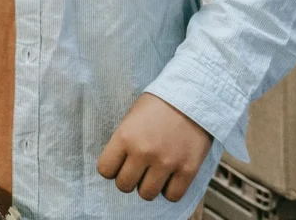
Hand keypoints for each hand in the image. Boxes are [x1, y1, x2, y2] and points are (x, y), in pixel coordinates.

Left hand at [98, 93, 212, 202]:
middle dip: (128, 179)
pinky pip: (172, 197)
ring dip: (148, 186)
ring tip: (152, 173)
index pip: (105, 169)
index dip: (110, 169)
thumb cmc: (157, 105)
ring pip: (147, 194)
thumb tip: (117, 166)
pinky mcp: (187, 171)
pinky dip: (169, 190)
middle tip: (135, 170)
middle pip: (124, 185)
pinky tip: (169, 177)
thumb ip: (123, 142)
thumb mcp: (131, 118)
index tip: (118, 164)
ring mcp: (166, 163)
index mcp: (125, 136)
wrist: (190, 97)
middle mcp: (143, 152)